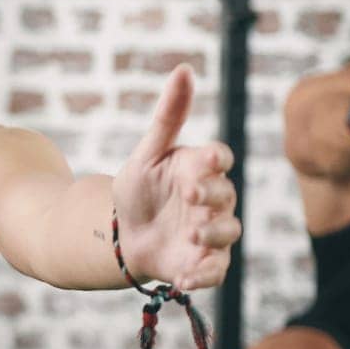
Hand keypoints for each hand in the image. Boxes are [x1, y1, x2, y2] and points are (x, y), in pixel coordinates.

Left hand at [110, 65, 239, 292]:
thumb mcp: (148, 153)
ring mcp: (211, 232)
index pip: (220, 159)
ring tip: (192, 236)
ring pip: (227, 233)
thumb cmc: (140, 188)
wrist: (122, 234)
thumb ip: (168, 116)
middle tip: (191, 195)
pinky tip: (184, 279)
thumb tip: (184, 69)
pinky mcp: (204, 263)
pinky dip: (203, 276)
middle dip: (211, 196)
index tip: (208, 157)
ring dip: (212, 235)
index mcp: (201, 168)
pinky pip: (214, 271)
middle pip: (225, 195)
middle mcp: (214, 199)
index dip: (217, 159)